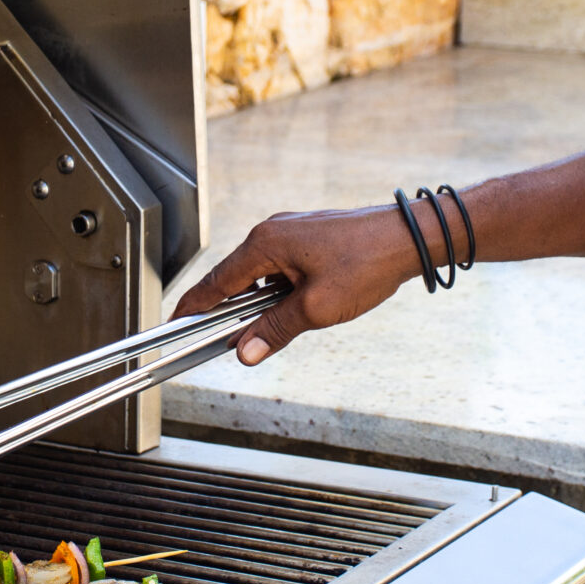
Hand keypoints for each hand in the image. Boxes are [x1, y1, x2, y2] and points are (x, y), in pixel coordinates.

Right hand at [171, 201, 434, 363]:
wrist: (409, 238)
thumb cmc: (367, 263)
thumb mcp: (317, 307)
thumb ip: (276, 329)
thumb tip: (246, 352)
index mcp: (265, 243)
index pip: (216, 282)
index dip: (194, 307)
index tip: (175, 325)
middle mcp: (272, 231)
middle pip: (235, 278)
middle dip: (230, 311)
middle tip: (223, 341)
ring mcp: (291, 231)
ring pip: (261, 275)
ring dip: (261, 303)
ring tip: (271, 328)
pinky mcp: (309, 237)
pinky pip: (281, 268)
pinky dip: (280, 291)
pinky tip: (296, 309)